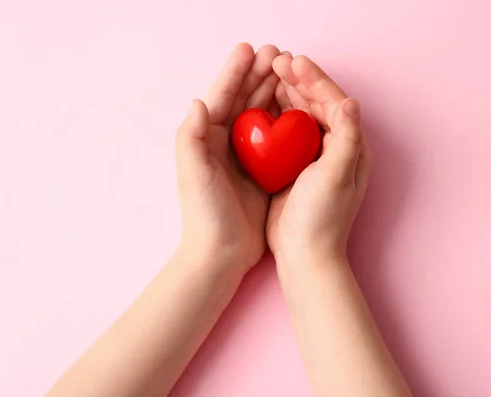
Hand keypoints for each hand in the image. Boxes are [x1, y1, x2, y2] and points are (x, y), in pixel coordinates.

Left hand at [175, 43, 280, 274]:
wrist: (221, 253)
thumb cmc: (205, 214)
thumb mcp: (194, 175)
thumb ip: (191, 138)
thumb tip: (198, 101)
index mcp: (205, 139)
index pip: (221, 97)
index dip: (235, 71)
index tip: (250, 48)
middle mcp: (222, 143)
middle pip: (243, 100)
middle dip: (258, 75)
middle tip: (278, 52)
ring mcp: (243, 156)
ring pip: (260, 115)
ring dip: (273, 91)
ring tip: (289, 71)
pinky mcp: (260, 170)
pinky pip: (275, 137)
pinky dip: (285, 119)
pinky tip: (299, 108)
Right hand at [266, 54, 371, 265]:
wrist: (304, 254)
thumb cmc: (321, 217)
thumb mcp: (334, 177)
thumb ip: (347, 138)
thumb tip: (351, 101)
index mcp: (351, 147)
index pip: (333, 102)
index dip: (314, 79)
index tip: (292, 60)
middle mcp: (336, 148)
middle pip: (317, 104)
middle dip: (298, 80)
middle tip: (276, 59)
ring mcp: (315, 157)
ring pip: (301, 115)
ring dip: (287, 92)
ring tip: (268, 73)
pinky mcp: (296, 167)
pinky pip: (286, 133)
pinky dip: (276, 115)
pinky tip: (261, 105)